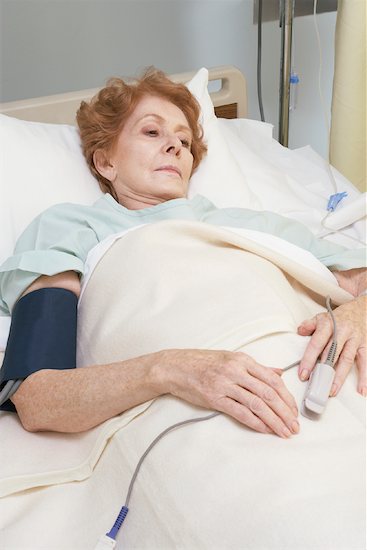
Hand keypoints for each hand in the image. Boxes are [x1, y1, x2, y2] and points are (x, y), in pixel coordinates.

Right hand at [162, 349, 298, 437]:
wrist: (176, 367)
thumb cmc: (202, 362)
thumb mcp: (231, 358)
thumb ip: (256, 368)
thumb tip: (279, 373)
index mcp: (243, 360)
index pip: (272, 379)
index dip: (287, 397)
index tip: (294, 410)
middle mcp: (236, 370)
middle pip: (268, 392)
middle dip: (285, 412)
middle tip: (295, 426)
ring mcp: (225, 384)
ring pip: (257, 403)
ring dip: (274, 420)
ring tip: (284, 431)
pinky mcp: (215, 398)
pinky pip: (240, 411)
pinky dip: (255, 422)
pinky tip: (265, 430)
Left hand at [297, 296, 365, 396]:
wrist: (361, 308)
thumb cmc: (339, 317)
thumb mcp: (322, 317)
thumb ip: (309, 325)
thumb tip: (299, 331)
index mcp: (328, 325)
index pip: (316, 344)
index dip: (309, 360)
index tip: (303, 374)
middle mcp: (342, 332)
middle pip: (331, 354)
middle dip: (323, 371)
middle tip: (316, 386)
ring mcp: (355, 339)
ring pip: (346, 360)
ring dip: (339, 377)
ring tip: (332, 390)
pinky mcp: (365, 345)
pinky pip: (365, 362)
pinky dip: (364, 377)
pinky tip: (362, 390)